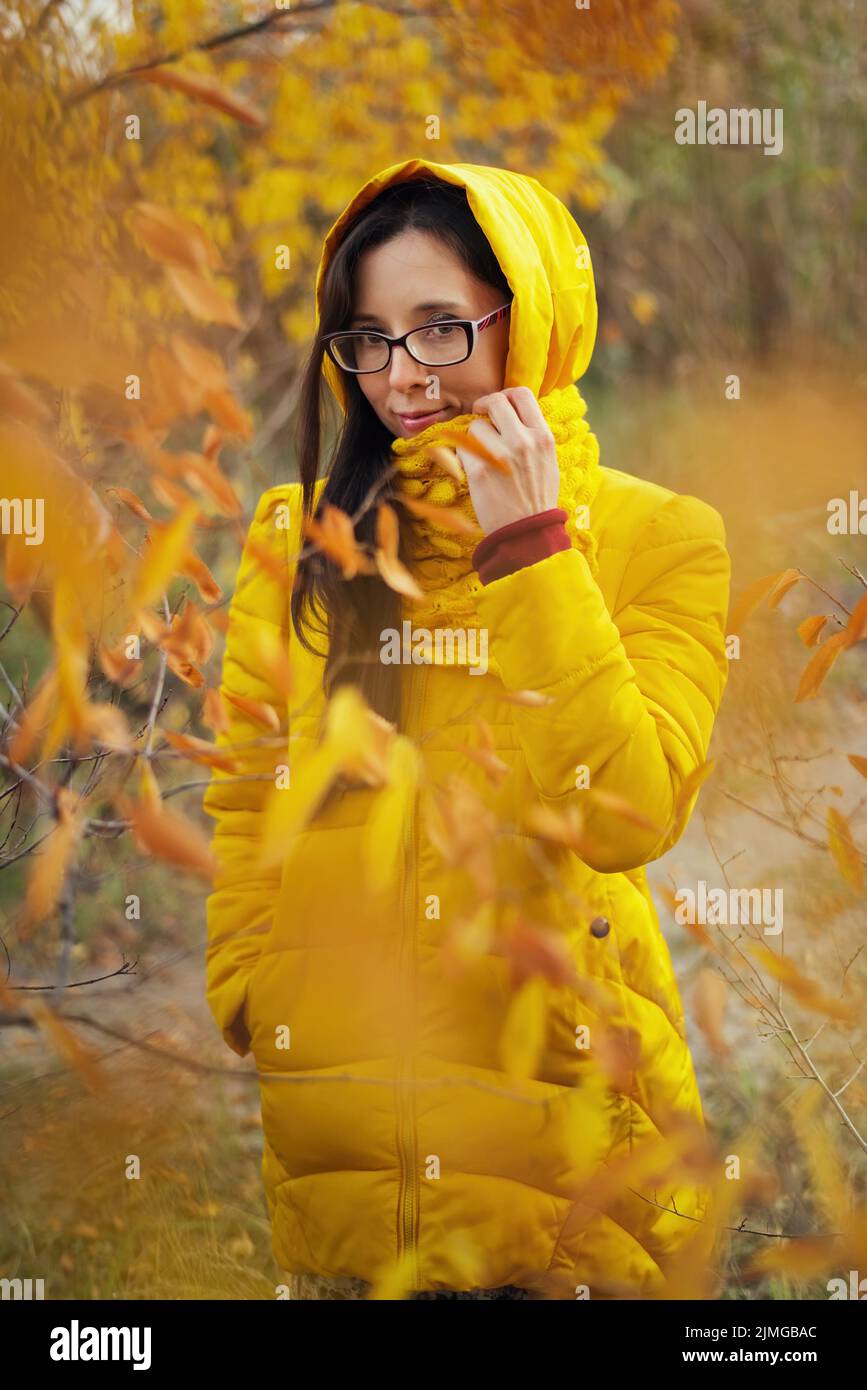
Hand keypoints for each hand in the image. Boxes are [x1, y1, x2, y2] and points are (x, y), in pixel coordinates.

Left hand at [456, 386, 559, 535]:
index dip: (505, 395)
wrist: (527, 533)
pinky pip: (462, 449)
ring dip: (473, 437)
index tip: (497, 407)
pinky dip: (462, 455)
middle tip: (479, 417)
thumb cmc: (537, 499)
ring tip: (480, 455)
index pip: (522, 394)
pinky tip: (472, 468)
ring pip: (475, 426)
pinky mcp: (480, 472)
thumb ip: (533, 437)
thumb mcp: (548, 462)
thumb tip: (513, 416)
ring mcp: (500, 456)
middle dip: (483, 406)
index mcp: (542, 437)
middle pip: (496, 402)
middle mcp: (523, 442)